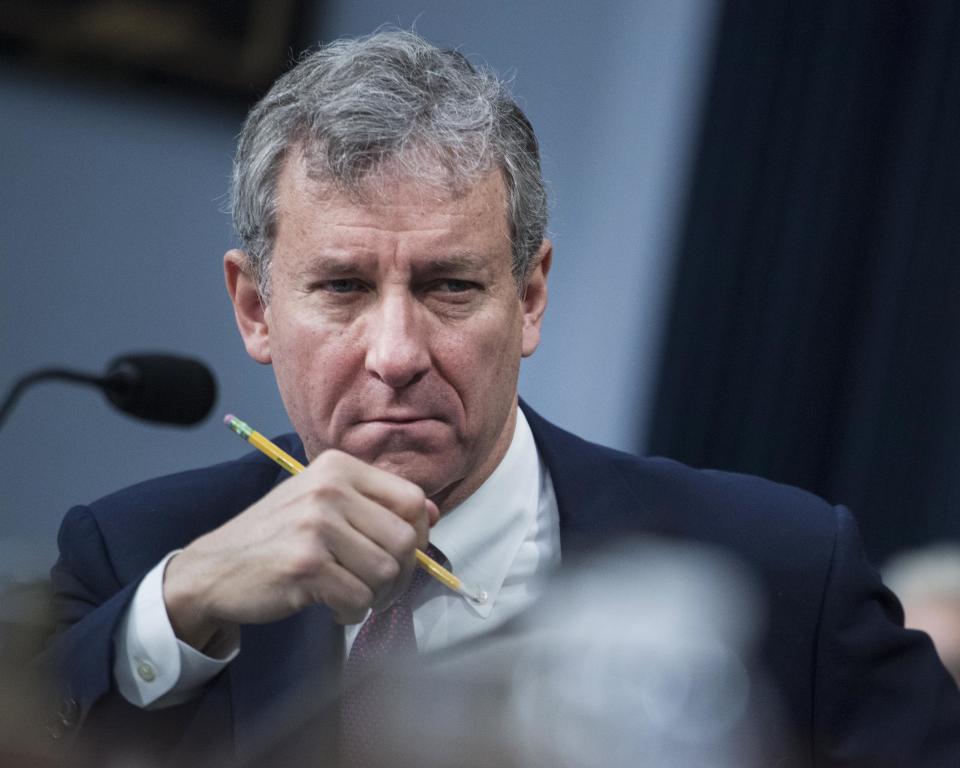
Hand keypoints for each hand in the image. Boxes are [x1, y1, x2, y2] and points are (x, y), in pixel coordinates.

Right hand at [161, 449, 438, 650]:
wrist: (214, 568)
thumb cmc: (277, 537)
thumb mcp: (323, 502)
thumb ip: (374, 503)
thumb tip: (431, 513)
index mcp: (338, 468)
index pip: (412, 498)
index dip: (418, 533)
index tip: (402, 553)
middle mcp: (329, 489)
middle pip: (404, 540)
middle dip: (401, 573)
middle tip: (378, 587)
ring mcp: (317, 526)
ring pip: (387, 572)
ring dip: (376, 596)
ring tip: (352, 594)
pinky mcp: (306, 564)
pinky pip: (359, 598)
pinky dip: (353, 611)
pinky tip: (333, 605)